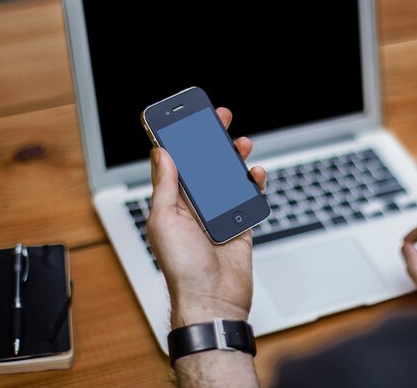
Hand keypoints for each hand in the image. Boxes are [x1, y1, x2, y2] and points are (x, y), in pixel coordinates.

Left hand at [147, 107, 265, 328]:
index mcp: (172, 203)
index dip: (180, 139)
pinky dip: (253, 184)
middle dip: (211, 140)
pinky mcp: (240, 225)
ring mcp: (218, 215)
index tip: (186, 117)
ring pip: (228, 178)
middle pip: (204, 165)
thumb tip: (161, 152)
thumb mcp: (164, 220)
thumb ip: (165, 185)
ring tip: (242, 144)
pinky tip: (255, 174)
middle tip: (220, 119)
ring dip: (234, 158)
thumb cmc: (182, 268)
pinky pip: (248, 198)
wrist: (213, 300)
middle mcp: (194, 207)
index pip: (175, 163)